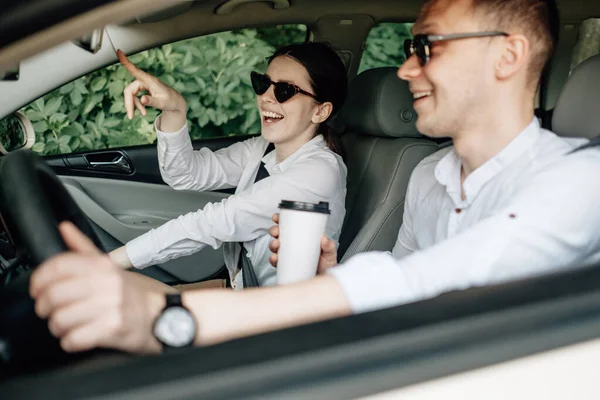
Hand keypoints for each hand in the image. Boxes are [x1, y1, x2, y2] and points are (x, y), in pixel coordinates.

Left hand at [30, 222, 164, 353]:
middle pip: (55, 295)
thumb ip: (83, 249)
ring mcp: (110, 305)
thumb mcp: (110, 266)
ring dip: (58, 327)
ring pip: (61, 319)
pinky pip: (75, 338)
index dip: (39, 279)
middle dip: (45, 307)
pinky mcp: (113, 328)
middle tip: (49, 311)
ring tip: (65, 326)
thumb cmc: (135, 293)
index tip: (37, 289)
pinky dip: (70, 342)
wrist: (162, 314)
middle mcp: (106, 283)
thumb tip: (65, 228)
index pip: (58, 266)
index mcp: (102, 266)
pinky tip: (77, 337)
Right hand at [118, 49, 186, 131]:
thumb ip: (152, 101)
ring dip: (133, 105)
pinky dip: (137, 105)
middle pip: (129, 90)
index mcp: (149, 80)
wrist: (175, 102)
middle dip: (129, 103)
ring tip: (142, 115)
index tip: (119, 52)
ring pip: (131, 94)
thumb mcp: (162, 103)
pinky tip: (143, 112)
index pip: (135, 70)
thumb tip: (142, 100)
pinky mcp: (142, 89)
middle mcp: (144, 81)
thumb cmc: (170, 101)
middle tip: (131, 116)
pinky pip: (134, 96)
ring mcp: (143, 85)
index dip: (126, 62)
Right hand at [268, 213, 337, 274]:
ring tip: (277, 245)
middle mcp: (293, 245)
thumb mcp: (330, 253)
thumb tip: (324, 239)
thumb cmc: (327, 264)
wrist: (324, 279)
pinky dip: (273, 259)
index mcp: (302, 237)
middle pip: (279, 234)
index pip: (289, 225)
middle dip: (274, 230)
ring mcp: (288, 255)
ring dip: (273, 244)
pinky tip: (276, 258)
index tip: (278, 218)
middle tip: (277, 232)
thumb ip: (329, 246)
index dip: (281, 219)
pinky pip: (275, 262)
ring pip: (275, 246)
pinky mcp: (285, 266)